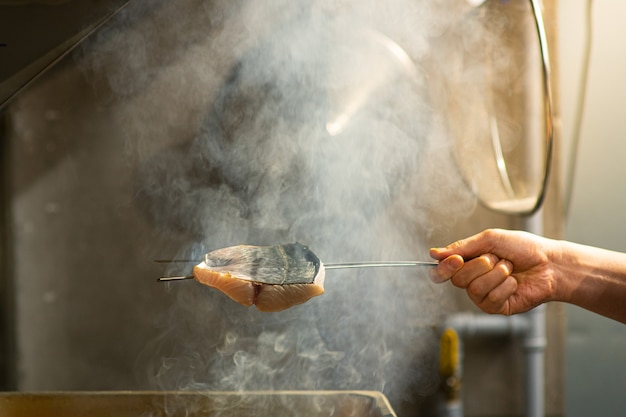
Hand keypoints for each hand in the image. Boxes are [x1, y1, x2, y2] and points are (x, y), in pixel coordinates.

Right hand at [429, 229, 555, 315]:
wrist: (550, 263)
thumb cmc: (523, 248)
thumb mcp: (490, 240)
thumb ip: (462, 247)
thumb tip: (434, 254)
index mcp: (467, 264)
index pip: (442, 272)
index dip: (444, 268)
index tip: (457, 260)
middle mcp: (472, 281)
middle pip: (458, 279)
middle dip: (481, 265)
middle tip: (498, 258)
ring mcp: (483, 296)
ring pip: (475, 288)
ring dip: (497, 274)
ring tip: (510, 269)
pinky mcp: (497, 308)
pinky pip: (491, 299)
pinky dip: (506, 286)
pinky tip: (515, 283)